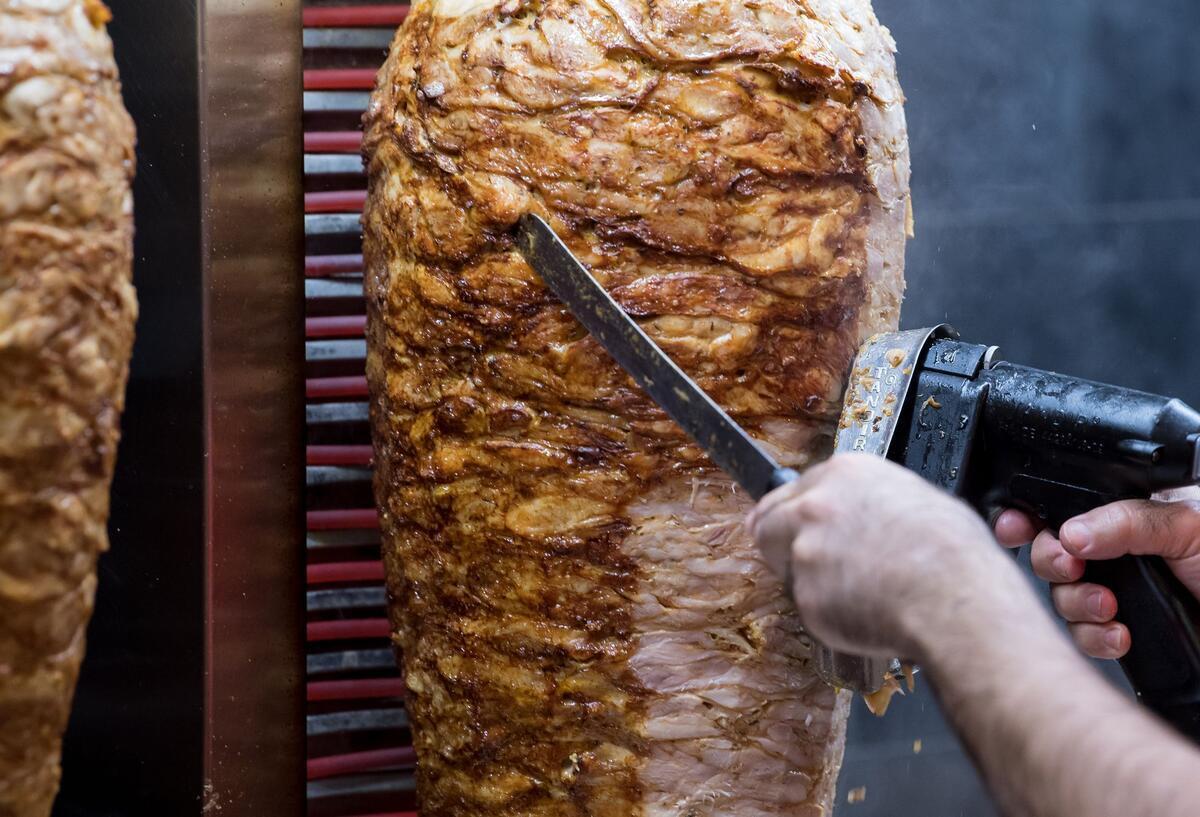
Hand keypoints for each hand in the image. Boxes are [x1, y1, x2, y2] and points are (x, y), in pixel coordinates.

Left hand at [749, 454, 1018, 659]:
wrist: (956, 598)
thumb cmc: (954, 553)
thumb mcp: (918, 498)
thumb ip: (871, 500)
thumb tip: (869, 514)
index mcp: (845, 474)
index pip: (794, 490)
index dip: (794, 513)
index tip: (788, 525)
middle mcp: (816, 507)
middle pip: (768, 522)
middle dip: (779, 542)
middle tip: (796, 562)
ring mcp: (806, 552)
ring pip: (788, 569)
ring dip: (810, 581)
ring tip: (858, 593)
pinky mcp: (807, 597)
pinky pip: (811, 608)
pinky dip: (830, 616)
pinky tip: (866, 613)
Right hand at [994, 488, 1199, 659]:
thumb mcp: (1188, 526)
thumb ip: (1127, 521)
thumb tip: (1070, 530)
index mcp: (1127, 513)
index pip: (1063, 506)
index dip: (1031, 514)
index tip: (1016, 525)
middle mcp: (1116, 551)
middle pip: (1051, 551)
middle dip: (1053, 562)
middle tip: (1072, 566)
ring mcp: (1119, 591)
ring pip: (1062, 597)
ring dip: (1078, 604)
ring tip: (1109, 609)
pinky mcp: (1123, 630)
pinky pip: (1085, 635)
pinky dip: (1096, 638)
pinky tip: (1121, 635)